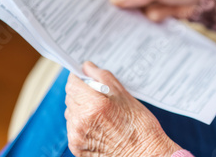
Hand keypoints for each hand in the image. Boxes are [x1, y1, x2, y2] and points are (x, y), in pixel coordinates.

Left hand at [65, 61, 181, 156]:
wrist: (145, 154)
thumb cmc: (140, 126)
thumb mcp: (124, 95)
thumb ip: (102, 77)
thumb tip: (88, 67)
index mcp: (93, 105)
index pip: (73, 83)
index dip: (80, 78)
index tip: (86, 77)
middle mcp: (81, 121)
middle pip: (70, 96)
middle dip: (81, 92)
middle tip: (99, 95)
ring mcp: (77, 136)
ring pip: (70, 112)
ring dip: (81, 108)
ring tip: (101, 113)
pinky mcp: (77, 147)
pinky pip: (73, 127)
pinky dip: (81, 123)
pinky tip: (99, 125)